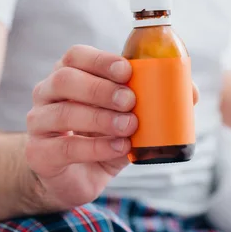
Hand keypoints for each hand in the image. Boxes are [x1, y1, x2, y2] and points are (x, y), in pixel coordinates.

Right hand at [24, 45, 198, 211]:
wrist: (79, 175)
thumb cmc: (106, 135)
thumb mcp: (130, 116)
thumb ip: (156, 101)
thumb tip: (191, 92)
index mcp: (70, 75)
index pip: (76, 56)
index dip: (100, 60)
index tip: (127, 70)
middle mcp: (48, 94)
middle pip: (65, 79)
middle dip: (101, 89)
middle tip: (131, 101)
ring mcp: (39, 123)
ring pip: (63, 113)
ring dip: (101, 118)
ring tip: (129, 127)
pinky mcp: (39, 153)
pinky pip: (65, 146)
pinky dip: (96, 147)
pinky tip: (119, 147)